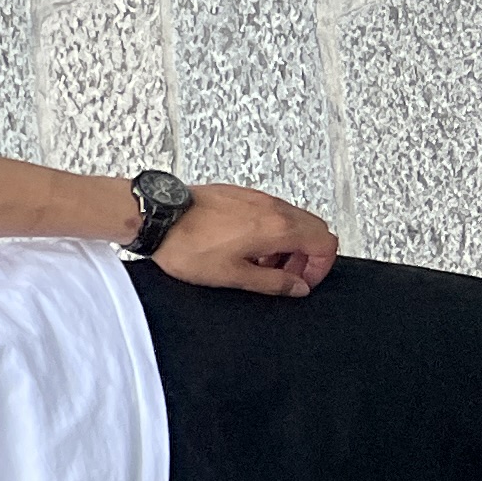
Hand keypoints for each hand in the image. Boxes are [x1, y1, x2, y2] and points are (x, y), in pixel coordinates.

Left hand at [157, 182, 336, 295]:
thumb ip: (273, 283)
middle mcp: (272, 206)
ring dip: (286, 244)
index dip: (320, 267)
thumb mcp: (233, 276)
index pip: (326, 242)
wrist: (155, 218)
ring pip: (291, 219)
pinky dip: (268, 230)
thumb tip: (297, 287)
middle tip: (283, 275)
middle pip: (312, 229)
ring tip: (259, 264)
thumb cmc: (186, 245)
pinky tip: (243, 247)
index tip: (301, 282)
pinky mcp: (238, 193)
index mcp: (278, 227)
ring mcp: (255, 197)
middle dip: (306, 256)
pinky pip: (268, 211)